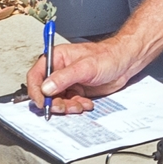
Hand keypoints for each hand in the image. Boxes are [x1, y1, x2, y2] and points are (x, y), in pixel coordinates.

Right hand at [26, 38, 145, 114]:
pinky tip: (86, 104)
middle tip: (63, 107)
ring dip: (66, 106)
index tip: (42, 102)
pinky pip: (69, 103)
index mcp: (57, 58)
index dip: (36, 91)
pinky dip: (75, 106)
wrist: (126, 62)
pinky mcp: (77, 91)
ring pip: (58, 100)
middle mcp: (60, 71)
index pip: (36, 76)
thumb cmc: (109, 56)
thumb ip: (64, 77)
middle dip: (54, 102)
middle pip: (46, 92)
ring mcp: (68, 82)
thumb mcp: (86, 67)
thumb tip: (46, 88)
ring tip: (79, 106)